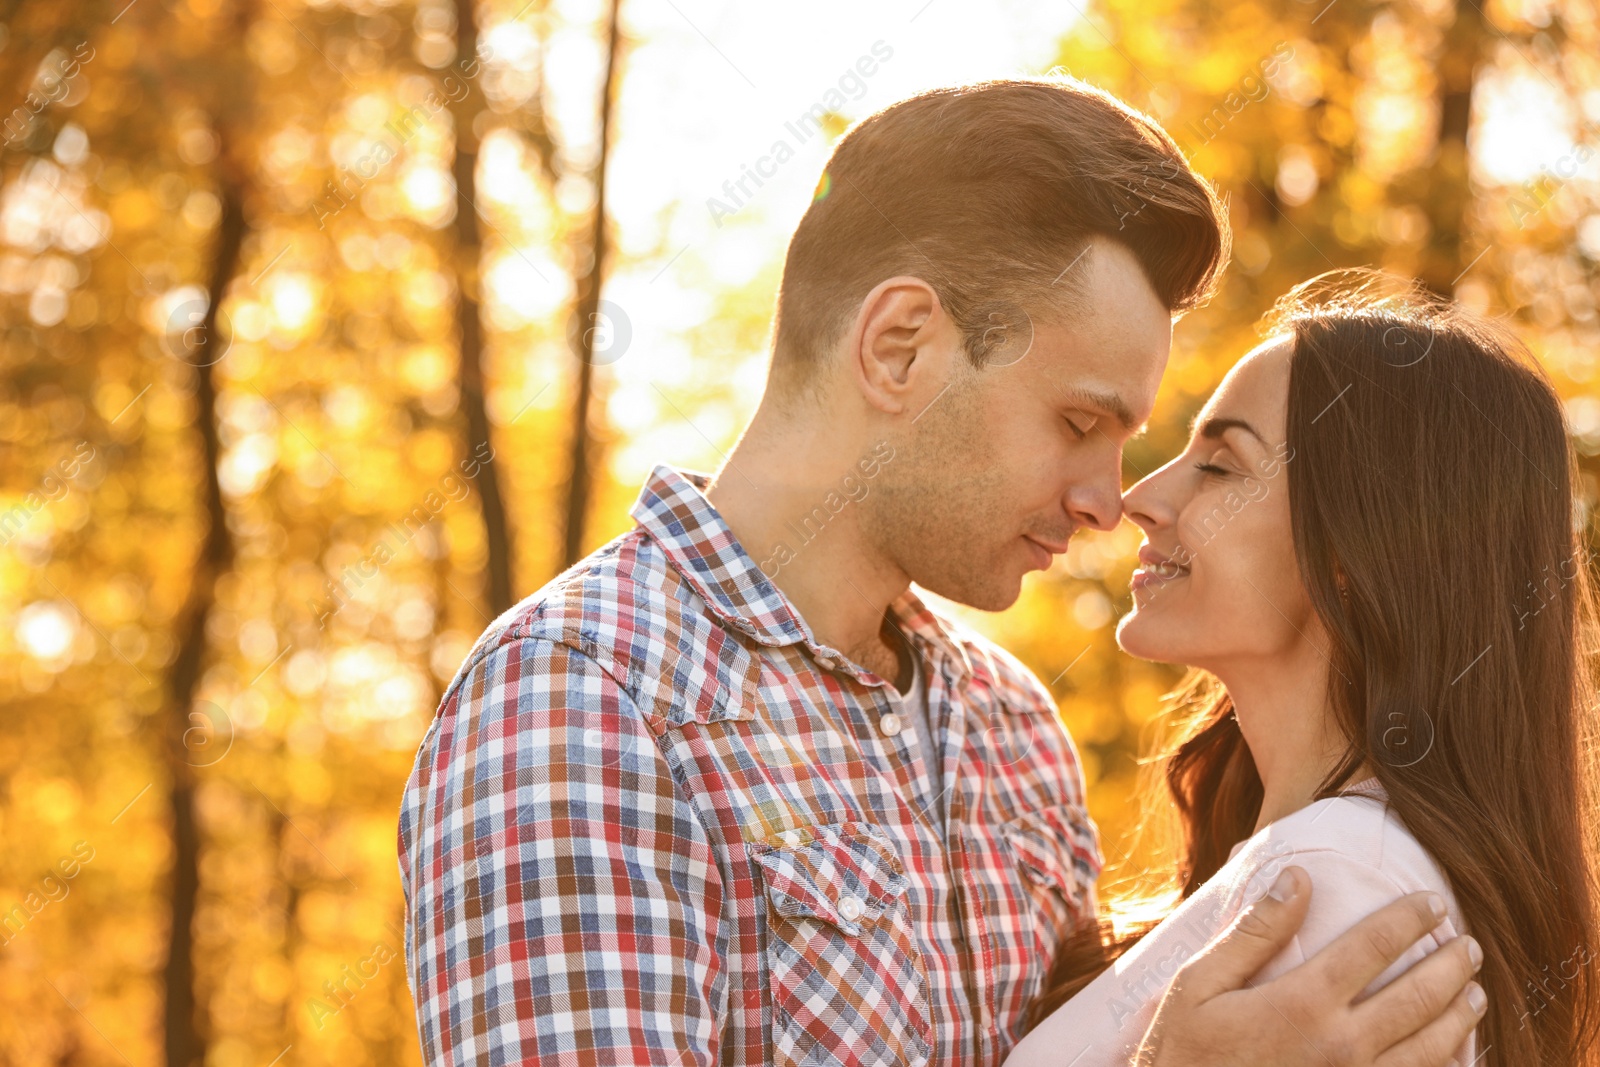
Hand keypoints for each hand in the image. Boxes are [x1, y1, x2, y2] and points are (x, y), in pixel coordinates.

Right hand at [1139, 866, 1485, 1066]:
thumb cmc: (1184, 1054)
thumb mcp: (1197, 986)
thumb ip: (1254, 933)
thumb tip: (1297, 878)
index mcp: (1302, 1003)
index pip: (1374, 946)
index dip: (1409, 918)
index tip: (1432, 901)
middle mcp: (1341, 1045)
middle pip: (1419, 996)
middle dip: (1451, 964)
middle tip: (1468, 944)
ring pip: (1432, 1047)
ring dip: (1460, 1015)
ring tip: (1475, 993)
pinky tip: (1453, 1054)